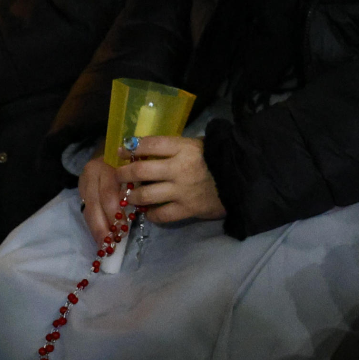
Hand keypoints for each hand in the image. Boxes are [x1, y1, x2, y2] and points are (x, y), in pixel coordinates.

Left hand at [78, 136, 225, 238]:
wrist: (241, 179)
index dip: (130, 147)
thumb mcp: (196, 144)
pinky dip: (151, 214)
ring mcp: (182, 191)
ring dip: (133, 196)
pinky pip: (161, 215)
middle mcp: (179, 168)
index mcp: (183, 147)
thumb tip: (146, 150)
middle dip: (124, 174)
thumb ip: (174, 148)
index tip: (120, 150)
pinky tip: (148, 211)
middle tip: (118, 175)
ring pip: (146, 196)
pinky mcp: (188, 209)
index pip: (150, 144)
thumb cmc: (217, 157)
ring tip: (129, 196)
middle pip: (141, 171)